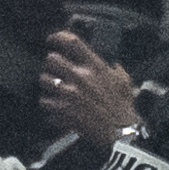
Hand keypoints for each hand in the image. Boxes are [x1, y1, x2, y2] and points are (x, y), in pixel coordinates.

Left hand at [38, 29, 139, 143]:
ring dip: (47, 83)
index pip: (72, 42)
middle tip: (54, 70)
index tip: (52, 39)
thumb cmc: (123, 108)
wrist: (119, 132)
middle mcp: (79, 77)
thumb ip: (115, 70)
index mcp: (95, 67)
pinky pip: (44, 102)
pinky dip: (48, 105)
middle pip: (51, 59)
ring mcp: (68, 94)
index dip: (58, 37)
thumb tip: (111, 66)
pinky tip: (55, 107)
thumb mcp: (124, 82)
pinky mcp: (61, 110)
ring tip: (53, 89)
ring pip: (44, 79)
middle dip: (51, 64)